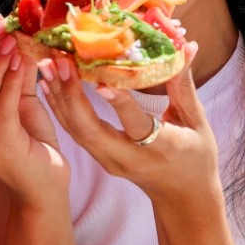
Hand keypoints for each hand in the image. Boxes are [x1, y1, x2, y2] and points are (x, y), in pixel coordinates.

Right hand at [0, 16, 69, 202]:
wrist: (46, 187)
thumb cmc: (32, 145)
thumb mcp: (20, 104)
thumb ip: (14, 75)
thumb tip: (17, 36)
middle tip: (0, 25)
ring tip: (10, 40)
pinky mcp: (1, 148)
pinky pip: (1, 108)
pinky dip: (8, 82)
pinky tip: (19, 62)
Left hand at [36, 42, 220, 211]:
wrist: (183, 198)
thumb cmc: (196, 158)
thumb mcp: (197, 123)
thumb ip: (184, 85)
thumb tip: (187, 46)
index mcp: (160, 148)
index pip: (136, 125)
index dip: (119, 104)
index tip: (100, 81)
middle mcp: (128, 158)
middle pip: (91, 130)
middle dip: (71, 95)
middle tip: (60, 61)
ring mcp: (110, 161)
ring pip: (76, 130)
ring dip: (59, 97)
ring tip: (47, 65)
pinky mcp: (100, 158)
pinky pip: (75, 132)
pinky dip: (60, 107)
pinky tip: (49, 85)